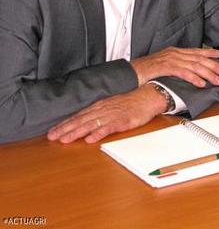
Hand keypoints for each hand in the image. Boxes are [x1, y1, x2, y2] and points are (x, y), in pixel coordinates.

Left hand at [47, 84, 166, 143]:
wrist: (148, 96)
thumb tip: (84, 120)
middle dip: (65, 129)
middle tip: (52, 137)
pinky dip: (98, 133)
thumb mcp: (111, 104)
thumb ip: (97, 112)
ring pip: (91, 125)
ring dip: (77, 132)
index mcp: (99, 106)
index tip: (52, 132)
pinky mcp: (122, 121)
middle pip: (81, 121)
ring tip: (65, 140)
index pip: (78, 116)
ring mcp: (112, 116)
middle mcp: (103, 110)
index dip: (64, 124)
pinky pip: (109, 128)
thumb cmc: (130, 102)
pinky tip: (90, 139)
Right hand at [130, 47, 218, 86]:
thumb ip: (175, 66)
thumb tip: (187, 72)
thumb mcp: (163, 66)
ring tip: (217, 80)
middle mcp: (174, 53)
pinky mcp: (165, 68)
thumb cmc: (145, 71)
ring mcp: (170, 60)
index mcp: (174, 52)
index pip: (195, 51)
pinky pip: (183, 73)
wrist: (129, 72)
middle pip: (198, 58)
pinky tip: (201, 84)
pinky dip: (194, 78)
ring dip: (207, 73)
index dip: (209, 52)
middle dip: (213, 65)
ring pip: (194, 66)